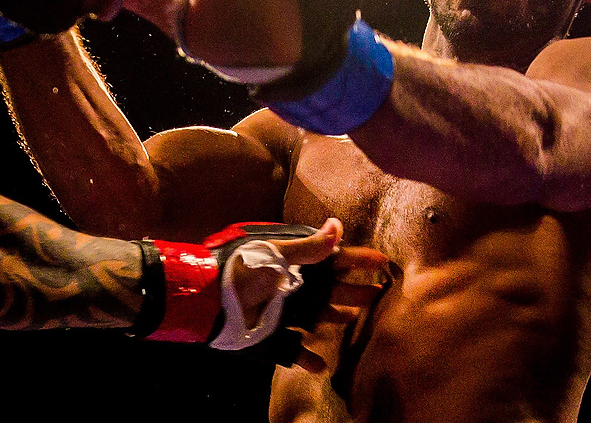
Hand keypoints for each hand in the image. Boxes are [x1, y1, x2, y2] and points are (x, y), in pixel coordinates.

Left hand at [231, 219, 386, 371]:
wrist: (207, 301)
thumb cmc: (242, 271)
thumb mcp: (277, 255)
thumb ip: (309, 246)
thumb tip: (338, 225)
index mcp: (294, 261)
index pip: (334, 258)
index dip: (358, 259)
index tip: (383, 260)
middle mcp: (292, 285)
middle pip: (330, 289)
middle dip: (354, 290)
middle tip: (379, 293)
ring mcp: (283, 311)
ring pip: (317, 316)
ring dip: (335, 318)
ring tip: (354, 320)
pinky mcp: (272, 336)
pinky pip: (293, 350)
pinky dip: (306, 358)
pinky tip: (321, 365)